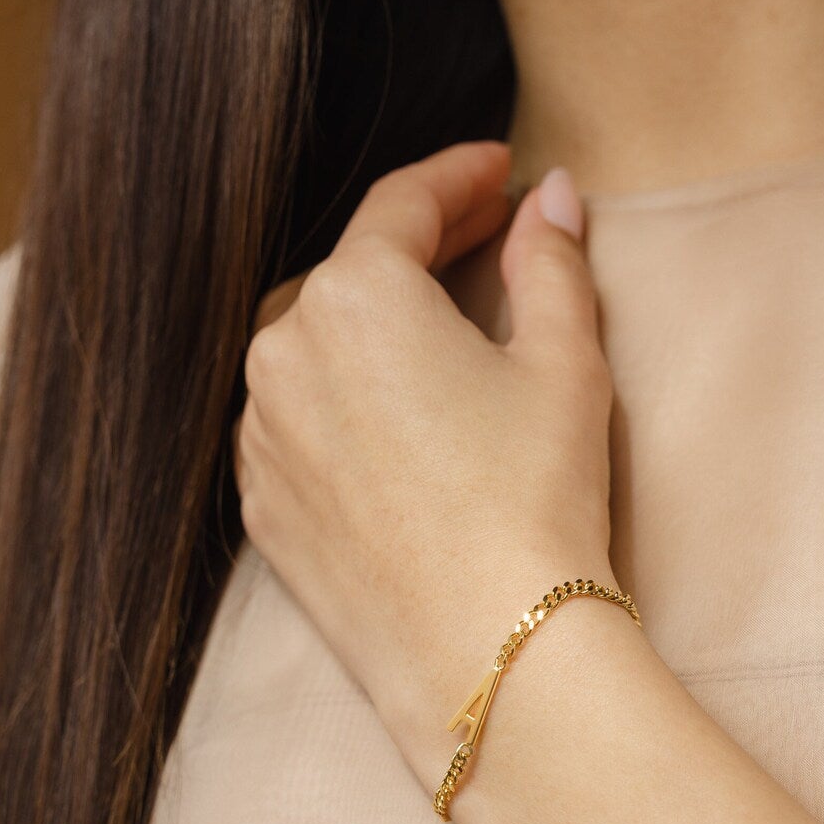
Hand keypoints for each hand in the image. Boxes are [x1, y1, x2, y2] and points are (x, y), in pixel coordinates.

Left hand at [233, 139, 619, 777]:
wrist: (487, 651)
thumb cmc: (533, 500)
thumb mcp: (563, 364)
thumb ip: (550, 264)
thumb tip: (553, 200)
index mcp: (355, 297)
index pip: (402, 207)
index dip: (458, 179)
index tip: (497, 172)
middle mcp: (283, 354)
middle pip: (351, 276)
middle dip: (416, 253)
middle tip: (483, 241)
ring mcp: (261, 436)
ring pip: (313, 351)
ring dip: (371, 333)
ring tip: (439, 339)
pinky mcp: (261, 507)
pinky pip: (295, 426)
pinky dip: (339, 406)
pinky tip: (394, 423)